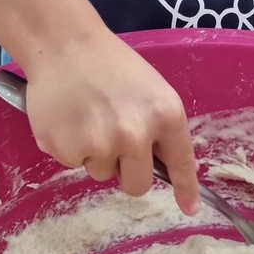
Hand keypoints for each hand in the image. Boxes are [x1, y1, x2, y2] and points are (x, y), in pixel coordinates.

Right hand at [22, 33, 199, 215]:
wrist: (64, 44)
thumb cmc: (109, 63)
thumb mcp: (150, 90)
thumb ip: (159, 126)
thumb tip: (164, 164)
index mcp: (165, 114)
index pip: (181, 162)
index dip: (186, 189)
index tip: (189, 209)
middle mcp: (137, 133)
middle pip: (138, 185)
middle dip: (127, 172)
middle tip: (113, 140)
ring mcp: (101, 144)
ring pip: (102, 174)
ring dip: (95, 154)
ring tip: (86, 116)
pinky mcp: (68, 149)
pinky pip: (73, 163)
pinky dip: (69, 146)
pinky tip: (68, 117)